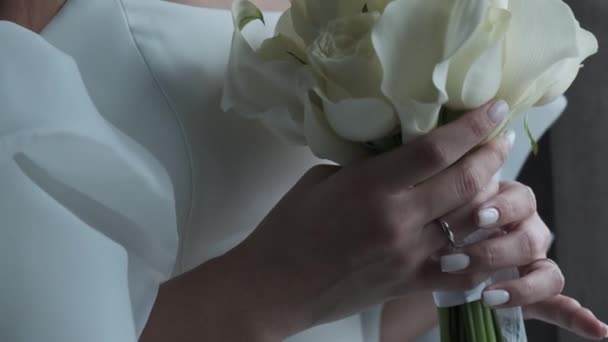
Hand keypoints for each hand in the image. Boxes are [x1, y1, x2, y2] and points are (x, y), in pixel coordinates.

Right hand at [217, 101, 514, 339]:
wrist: (275, 286)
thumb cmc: (288, 228)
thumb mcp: (321, 180)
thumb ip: (365, 167)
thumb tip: (397, 156)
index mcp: (369, 186)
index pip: (434, 149)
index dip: (472, 126)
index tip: (495, 108)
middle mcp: (396, 219)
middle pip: (464, 182)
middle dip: (491, 155)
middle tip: (499, 139)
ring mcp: (408, 255)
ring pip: (470, 222)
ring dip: (491, 197)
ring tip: (496, 179)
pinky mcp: (409, 283)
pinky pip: (461, 270)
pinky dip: (483, 252)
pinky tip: (490, 234)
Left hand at [441, 181, 607, 339]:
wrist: (428, 248)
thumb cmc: (436, 222)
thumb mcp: (441, 206)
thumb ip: (449, 199)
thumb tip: (444, 187)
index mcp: (507, 203)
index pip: (519, 200)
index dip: (502, 209)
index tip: (479, 218)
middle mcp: (526, 229)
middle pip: (529, 239)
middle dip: (492, 252)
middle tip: (455, 261)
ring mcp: (533, 261)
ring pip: (545, 272)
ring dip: (519, 288)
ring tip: (487, 298)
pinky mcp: (534, 293)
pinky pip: (560, 305)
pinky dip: (578, 318)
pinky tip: (597, 329)